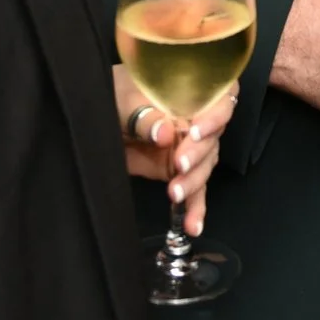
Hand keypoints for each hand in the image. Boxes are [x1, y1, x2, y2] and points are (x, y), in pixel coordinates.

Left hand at [115, 66, 235, 233]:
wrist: (98, 120)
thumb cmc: (114, 97)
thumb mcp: (123, 101)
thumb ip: (144, 117)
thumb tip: (166, 133)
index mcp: (191, 94)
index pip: (221, 99)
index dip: (216, 115)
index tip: (197, 132)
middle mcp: (197, 120)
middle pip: (213, 138)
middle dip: (199, 154)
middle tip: (178, 165)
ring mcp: (190, 148)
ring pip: (205, 166)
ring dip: (193, 182)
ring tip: (174, 193)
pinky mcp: (179, 171)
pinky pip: (195, 190)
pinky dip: (195, 208)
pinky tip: (193, 225)